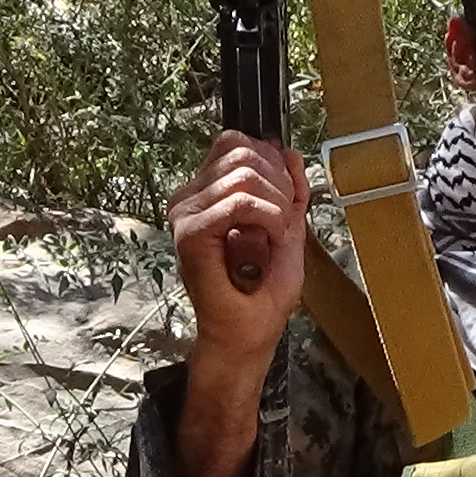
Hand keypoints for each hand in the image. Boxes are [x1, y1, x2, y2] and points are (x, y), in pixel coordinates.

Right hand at [169, 131, 310, 372]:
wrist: (248, 333)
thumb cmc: (261, 290)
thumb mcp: (287, 227)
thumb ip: (289, 189)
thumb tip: (288, 150)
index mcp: (206, 192)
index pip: (235, 143)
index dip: (272, 164)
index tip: (285, 201)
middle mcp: (189, 198)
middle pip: (242, 152)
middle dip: (279, 186)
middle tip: (281, 226)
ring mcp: (186, 214)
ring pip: (245, 176)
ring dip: (277, 209)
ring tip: (272, 240)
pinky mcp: (191, 233)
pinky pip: (241, 203)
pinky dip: (269, 221)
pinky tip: (266, 243)